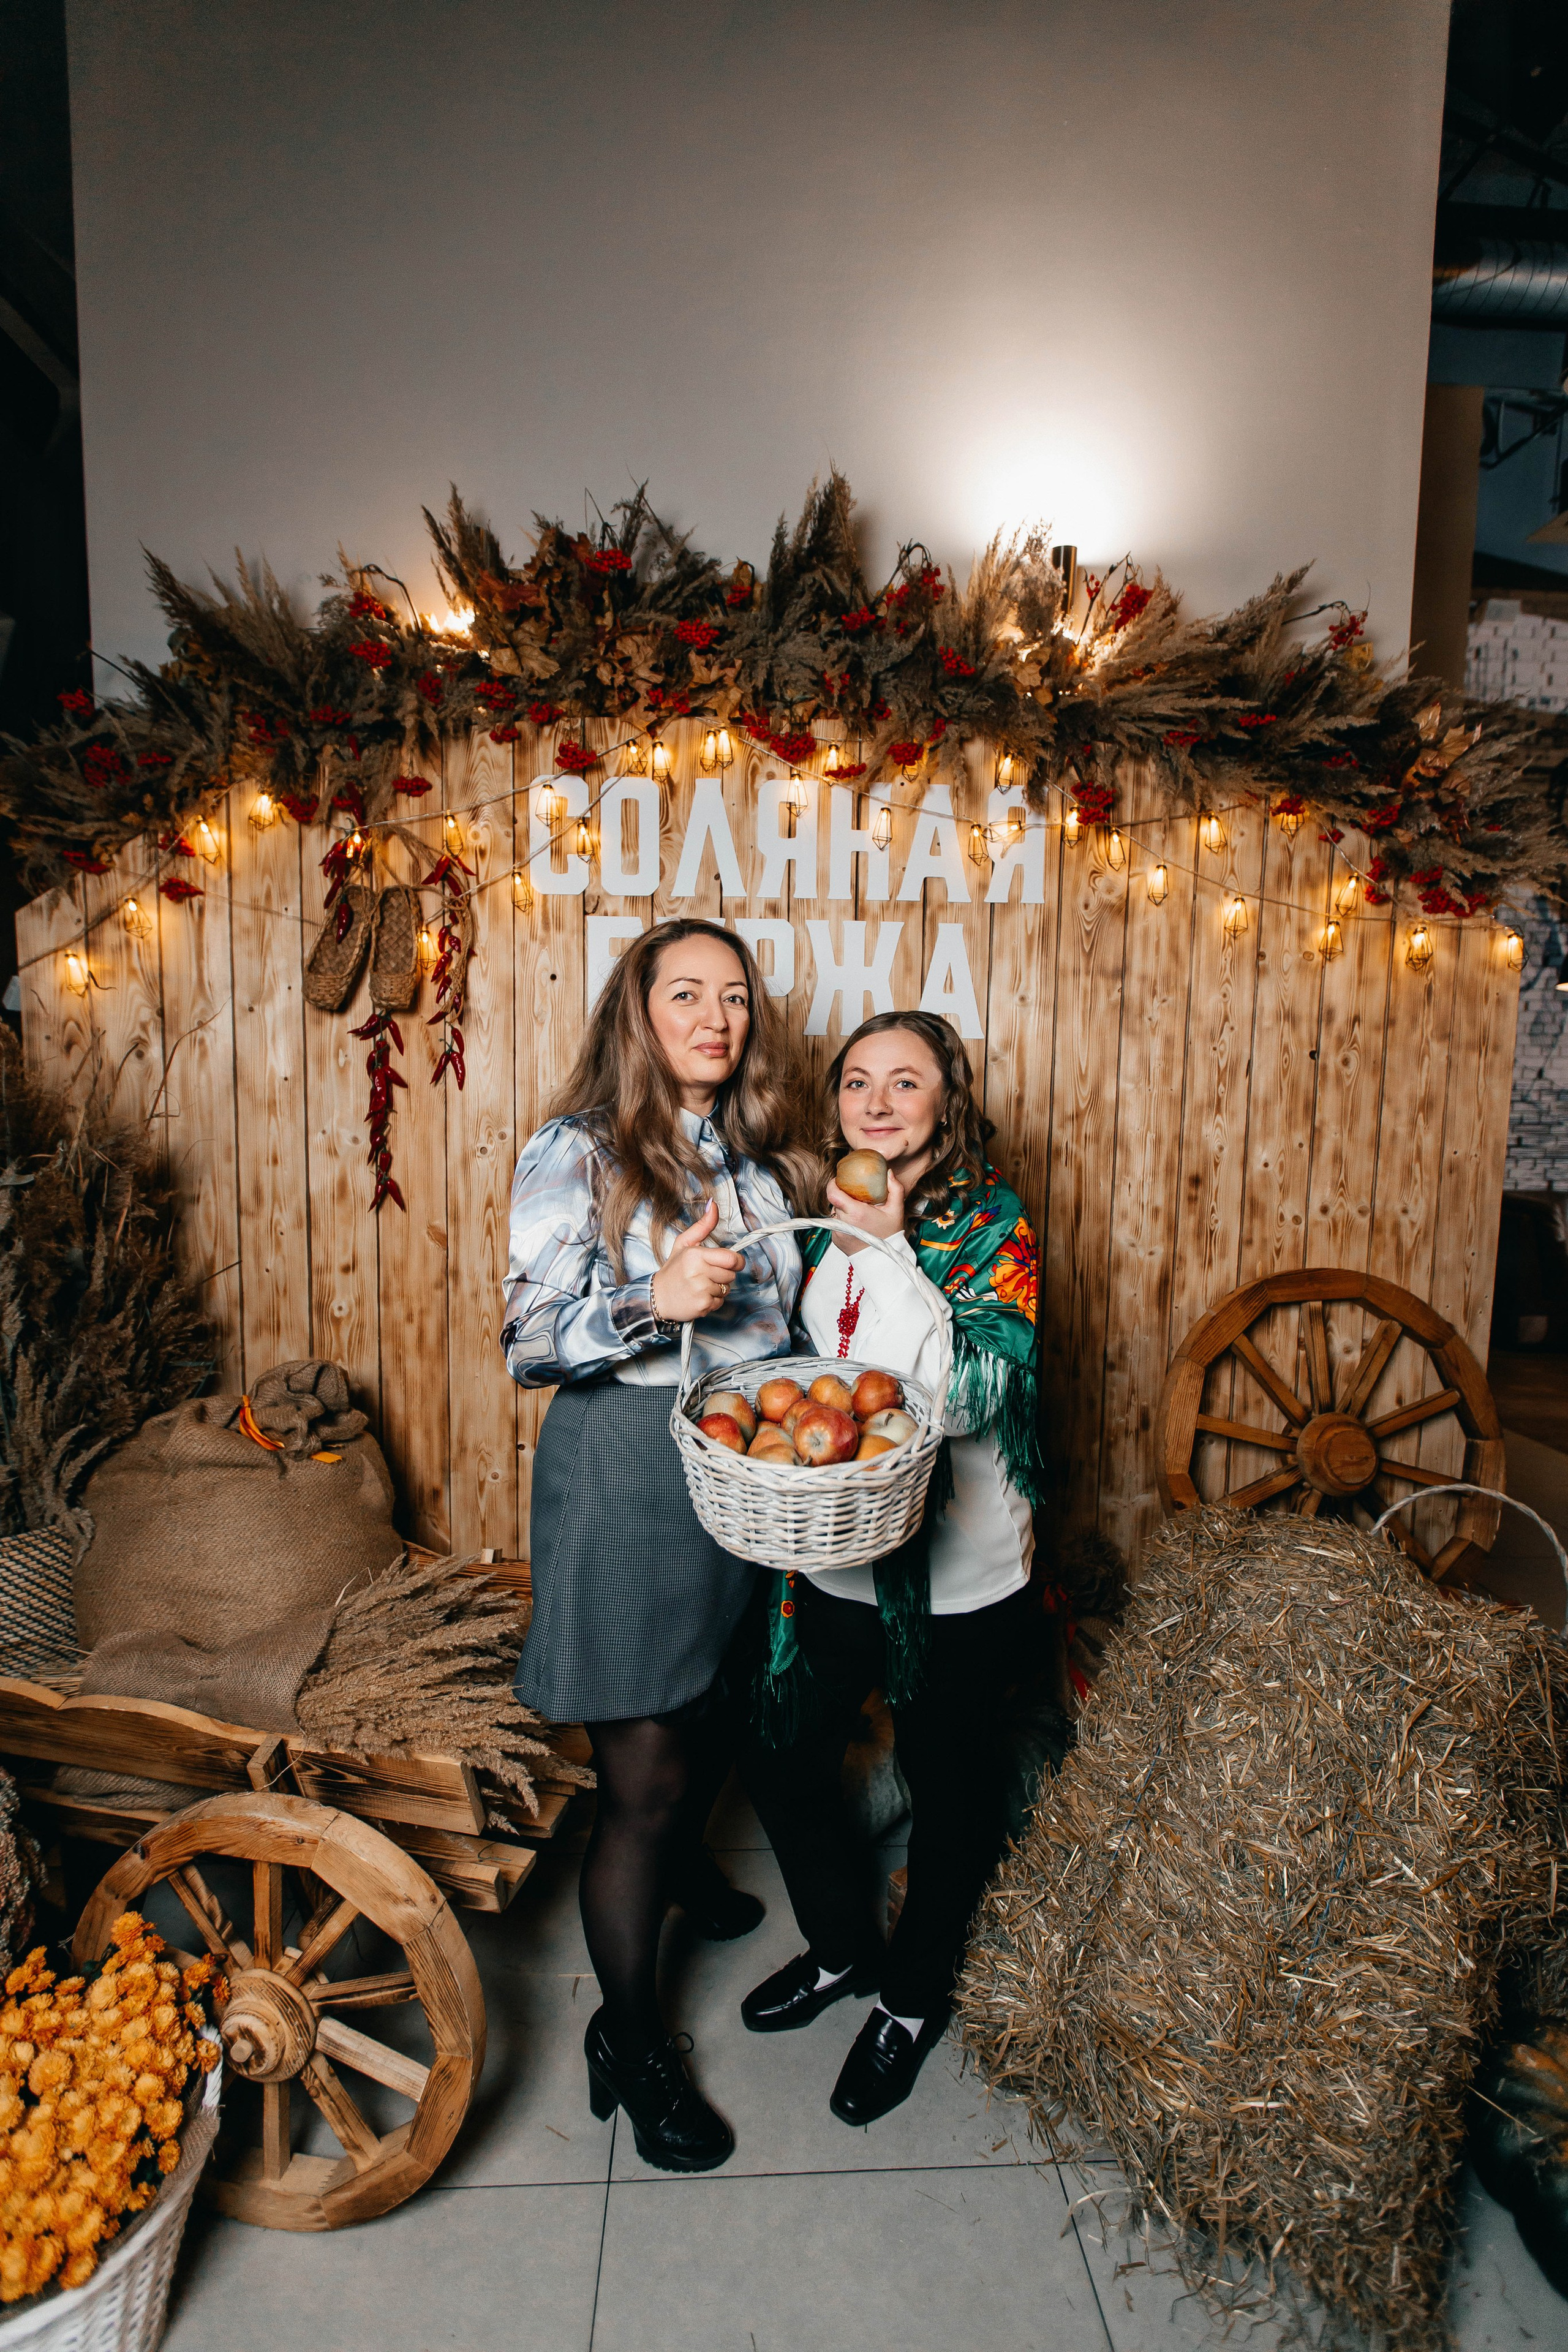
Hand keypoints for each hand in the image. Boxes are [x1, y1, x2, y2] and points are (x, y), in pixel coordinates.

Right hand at [650, 1198, 745, 1321]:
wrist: (658, 1297)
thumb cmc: (673, 1270)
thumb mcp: (684, 1243)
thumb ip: (703, 1226)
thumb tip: (714, 1205)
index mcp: (696, 1255)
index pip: (731, 1259)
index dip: (736, 1262)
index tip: (731, 1263)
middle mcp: (698, 1273)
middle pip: (731, 1275)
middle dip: (723, 1274)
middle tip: (706, 1274)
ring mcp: (701, 1291)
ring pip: (727, 1289)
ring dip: (718, 1288)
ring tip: (701, 1285)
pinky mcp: (702, 1306)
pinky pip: (720, 1302)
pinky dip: (713, 1300)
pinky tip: (699, 1296)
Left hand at [825, 1169, 906, 1253]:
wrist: (883, 1261)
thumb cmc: (890, 1235)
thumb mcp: (896, 1210)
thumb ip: (895, 1189)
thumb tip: (888, 1173)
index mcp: (856, 1213)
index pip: (833, 1194)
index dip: (832, 1184)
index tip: (838, 1180)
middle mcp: (843, 1223)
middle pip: (835, 1202)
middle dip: (843, 1196)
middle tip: (854, 1195)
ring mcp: (838, 1233)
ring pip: (835, 1213)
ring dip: (843, 1209)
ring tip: (857, 1211)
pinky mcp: (836, 1240)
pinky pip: (836, 1224)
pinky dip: (844, 1221)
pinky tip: (856, 1224)